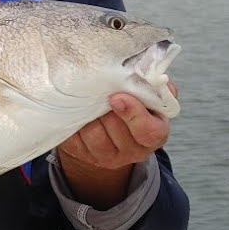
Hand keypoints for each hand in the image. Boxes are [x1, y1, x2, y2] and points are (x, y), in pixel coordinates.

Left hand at [55, 83, 175, 207]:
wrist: (106, 125)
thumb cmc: (131, 104)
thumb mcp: (147, 95)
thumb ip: (153, 85)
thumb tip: (150, 73)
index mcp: (154, 134)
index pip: (149, 131)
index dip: (134, 114)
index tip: (117, 97)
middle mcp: (133, 151)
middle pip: (117, 129)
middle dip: (107, 108)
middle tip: (101, 92)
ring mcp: (107, 156)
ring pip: (94, 135)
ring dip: (89, 113)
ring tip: (89, 97)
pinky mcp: (83, 154)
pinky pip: (75, 139)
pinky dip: (74, 120)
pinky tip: (77, 108)